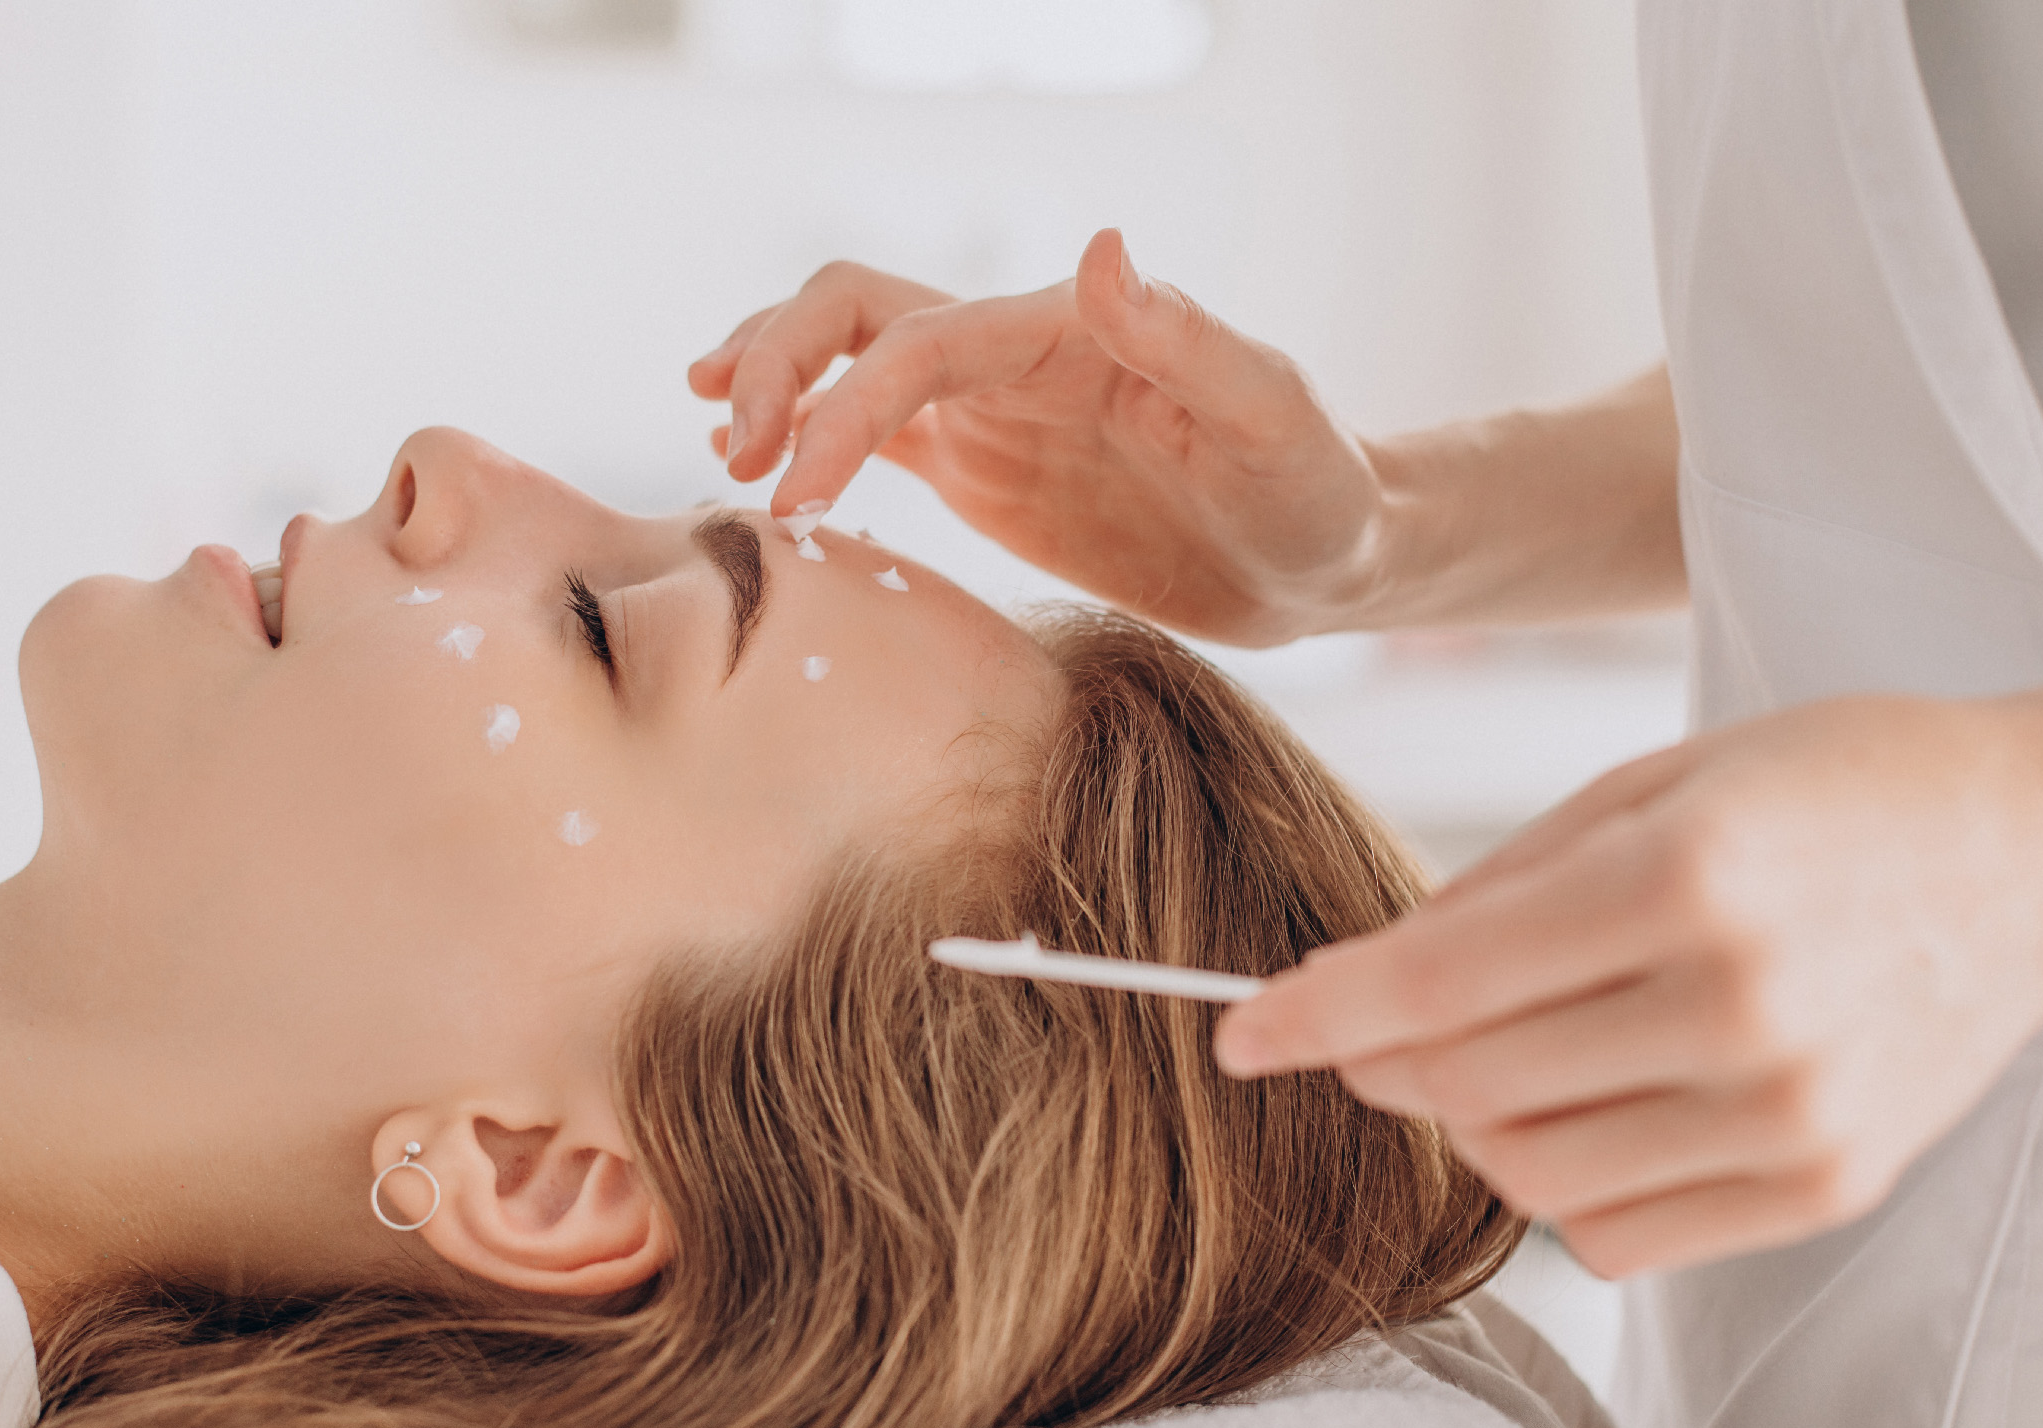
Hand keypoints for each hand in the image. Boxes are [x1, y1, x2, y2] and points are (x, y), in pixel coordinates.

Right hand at [687, 229, 1382, 646]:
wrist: (1325, 562)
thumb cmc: (1316, 490)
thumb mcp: (1271, 416)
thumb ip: (1189, 339)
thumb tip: (1105, 250)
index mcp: (1067, 331)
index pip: (916, 340)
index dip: (837, 400)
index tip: (793, 486)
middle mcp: (1015, 358)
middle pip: (854, 316)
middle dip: (775, 365)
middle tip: (732, 456)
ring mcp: (993, 414)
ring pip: (846, 365)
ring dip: (771, 388)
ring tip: (717, 445)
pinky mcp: (985, 473)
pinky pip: (872, 440)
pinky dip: (808, 448)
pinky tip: (764, 484)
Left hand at [1214, 690, 2042, 1275]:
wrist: (2034, 855)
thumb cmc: (1834, 788)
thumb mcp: (1654, 783)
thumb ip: (1499, 887)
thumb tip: (1363, 976)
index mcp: (1687, 880)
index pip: (1437, 985)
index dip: (1314, 1014)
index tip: (1239, 1030)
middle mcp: (1740, 1009)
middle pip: (1467, 1088)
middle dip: (1377, 1060)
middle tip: (1364, 1021)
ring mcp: (1789, 1115)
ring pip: (1529, 1176)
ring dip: (1465, 1121)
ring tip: (1491, 1051)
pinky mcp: (1822, 1188)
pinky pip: (1618, 1237)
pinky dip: (1561, 1182)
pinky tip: (1587, 1104)